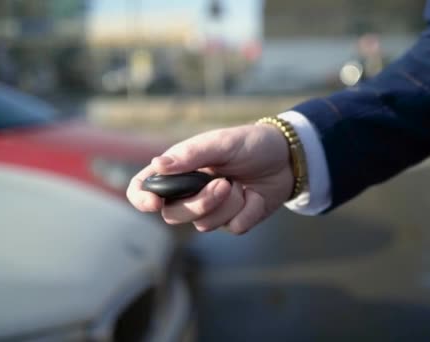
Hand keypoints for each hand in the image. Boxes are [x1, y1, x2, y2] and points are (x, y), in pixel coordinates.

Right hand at [127, 124, 293, 233]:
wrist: (287, 157)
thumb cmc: (250, 143)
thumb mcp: (221, 142)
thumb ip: (190, 155)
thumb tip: (157, 165)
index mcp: (178, 169)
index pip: (143, 188)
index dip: (142, 200)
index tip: (155, 204)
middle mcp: (189, 192)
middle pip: (174, 215)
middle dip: (201, 203)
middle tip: (224, 183)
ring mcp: (211, 209)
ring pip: (204, 224)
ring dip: (228, 204)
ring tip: (240, 184)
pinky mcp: (233, 220)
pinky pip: (233, 227)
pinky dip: (248, 210)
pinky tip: (254, 195)